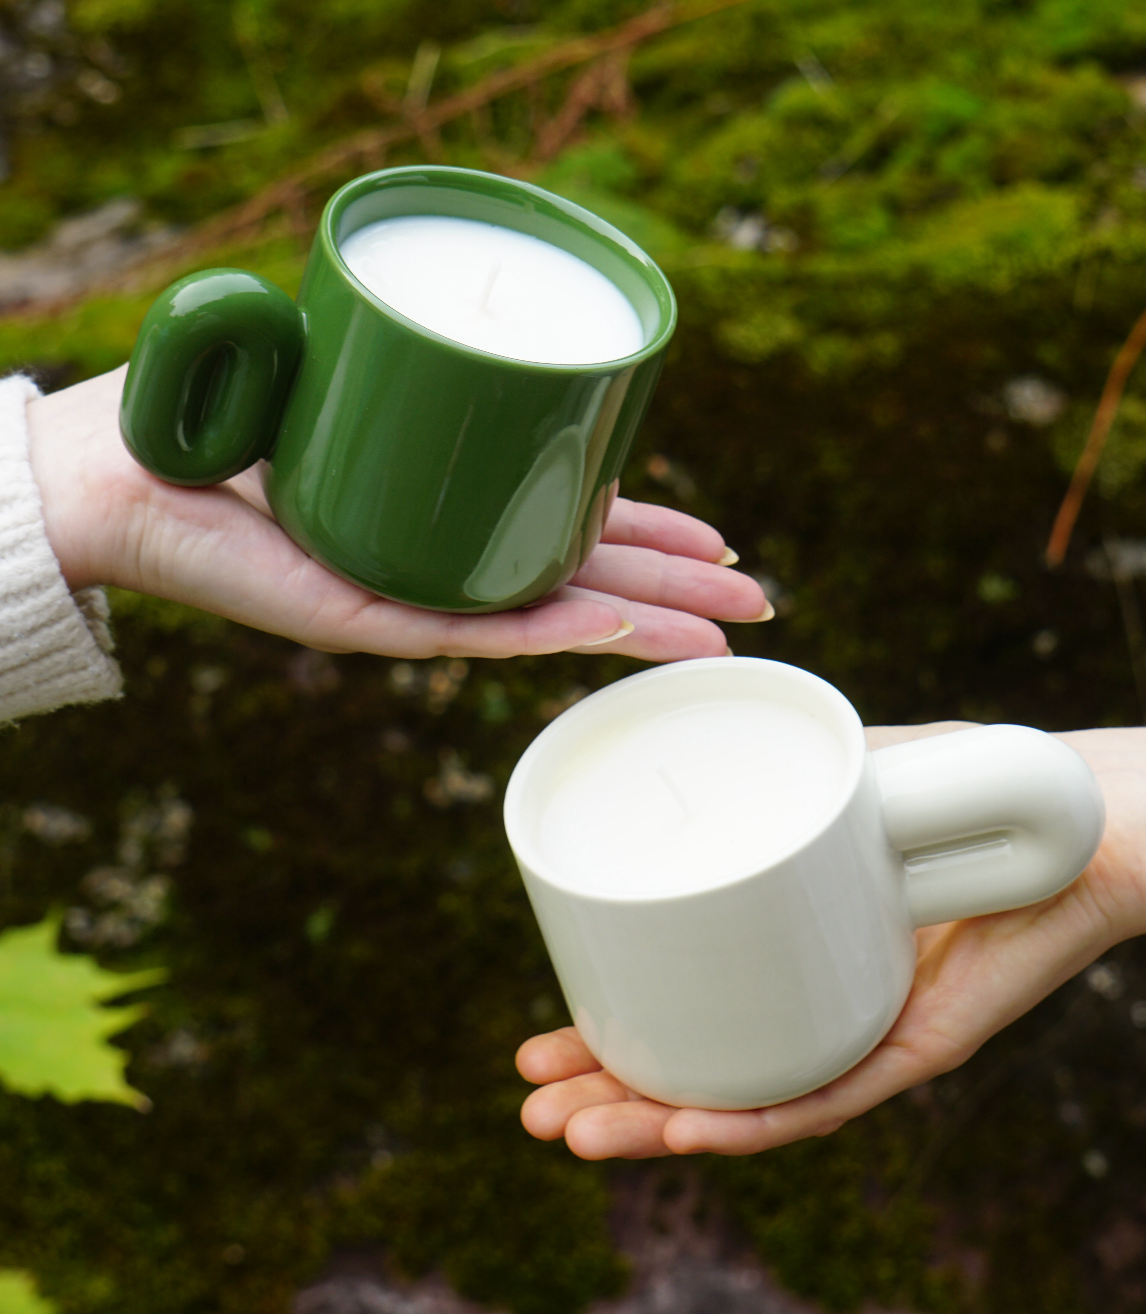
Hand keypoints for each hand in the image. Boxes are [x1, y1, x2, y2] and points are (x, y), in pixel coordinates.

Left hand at [26, 366, 768, 659]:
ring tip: (725, 633)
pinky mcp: (360, 615)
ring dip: (638, 623)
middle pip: (579, 579)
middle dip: (673, 595)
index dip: (645, 530)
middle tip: (758, 606)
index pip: (566, 526)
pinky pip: (471, 626)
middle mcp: (441, 562)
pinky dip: (547, 629)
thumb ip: (399, 338)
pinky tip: (614, 626)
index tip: (715, 534)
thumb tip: (455, 291)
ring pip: (546, 616)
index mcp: (447, 512)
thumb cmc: (219, 418)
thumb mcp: (339, 363)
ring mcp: (409, 594)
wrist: (112, 467)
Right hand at [516, 723, 1145, 1156]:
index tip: (540, 1046)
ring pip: (752, 1099)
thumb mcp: (837, 770)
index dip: (611, 1041)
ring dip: (659, 1122)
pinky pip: (832, 1092)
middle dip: (612, 1098)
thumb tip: (670, 736)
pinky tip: (688, 1122)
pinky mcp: (923, 1041)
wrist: (1075, 805)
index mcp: (791, 957)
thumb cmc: (961, 782)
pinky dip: (757, 1114)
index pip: (689, 1016)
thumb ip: (767, 769)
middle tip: (533, 1108)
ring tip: (574, 1131)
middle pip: (703, 1071)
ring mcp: (868, 1028)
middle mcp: (821, 1005)